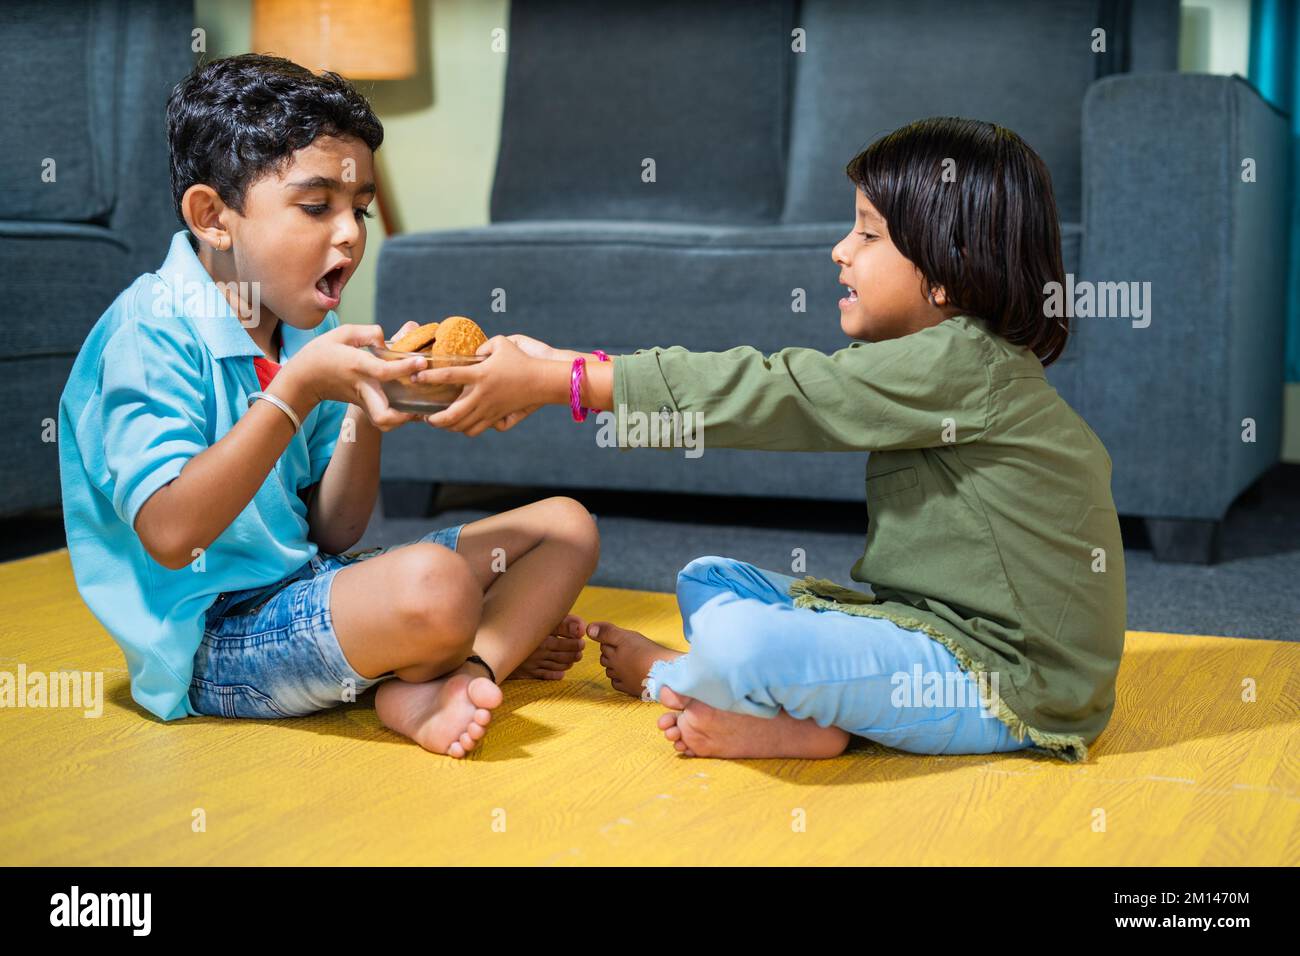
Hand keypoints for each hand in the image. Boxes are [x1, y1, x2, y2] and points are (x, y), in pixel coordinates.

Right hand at [275, 322, 426, 430]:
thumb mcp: (342, 333)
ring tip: (421, 405)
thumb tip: (388, 340)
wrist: (303, 379)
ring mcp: (363, 401)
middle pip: (384, 416)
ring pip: (384, 423)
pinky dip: (398, 417)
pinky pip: (383, 419)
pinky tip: (411, 405)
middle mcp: (362, 388)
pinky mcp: (363, 407)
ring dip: (404, 419)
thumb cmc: (322, 352)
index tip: (422, 361)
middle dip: (406, 414)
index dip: (405, 367)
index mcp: (357, 366)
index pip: (384, 371)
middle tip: (424, 401)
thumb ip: (369, 332)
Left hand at [413, 334, 552, 436]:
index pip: (449, 376)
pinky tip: (460, 424)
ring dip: (447, 426)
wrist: (543, 382)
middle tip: (424, 416)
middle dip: (434, 419)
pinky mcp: (496, 417)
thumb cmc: (522, 360)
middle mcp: (482, 395)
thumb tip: (471, 352)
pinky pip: (476, 429)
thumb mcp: (502, 343)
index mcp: (480, 374)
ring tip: (438, 422)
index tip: (415, 378)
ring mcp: (489, 409)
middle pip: (452, 414)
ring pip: (462, 426)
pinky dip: (464, 430)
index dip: (429, 377)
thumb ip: (482, 345)